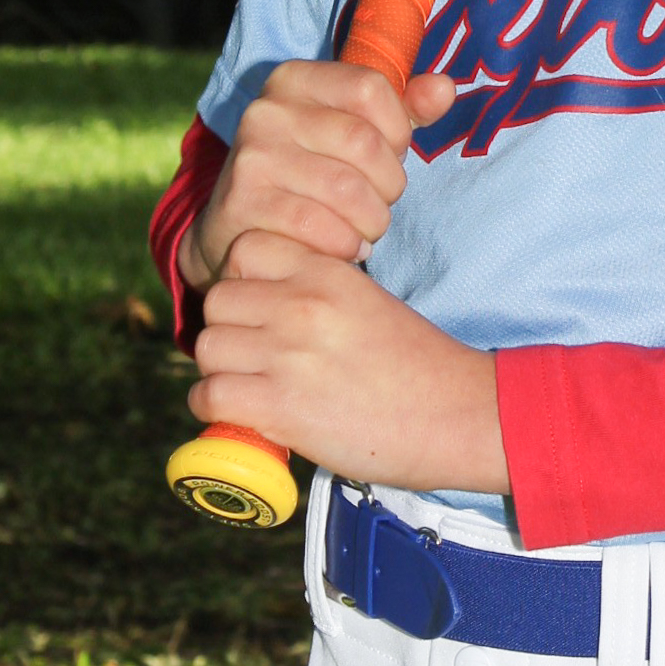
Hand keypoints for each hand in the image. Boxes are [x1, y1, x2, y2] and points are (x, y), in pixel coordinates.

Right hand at [180, 61, 455, 287]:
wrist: (238, 229)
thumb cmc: (311, 173)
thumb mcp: (355, 131)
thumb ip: (405, 109)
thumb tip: (445, 90)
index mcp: (293, 80)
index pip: (371, 88)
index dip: (396, 129)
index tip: (388, 154)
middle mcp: (266, 111)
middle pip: (364, 143)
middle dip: (389, 185)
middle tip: (379, 203)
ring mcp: (251, 158)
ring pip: (348, 191)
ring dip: (372, 222)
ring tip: (363, 229)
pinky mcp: (243, 205)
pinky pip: (322, 228)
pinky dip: (346, 246)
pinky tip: (342, 248)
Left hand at [189, 235, 509, 496]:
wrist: (458, 417)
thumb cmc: (420, 368)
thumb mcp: (368, 304)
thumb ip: (317, 297)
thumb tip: (266, 314)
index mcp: (327, 273)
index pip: (245, 248)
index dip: (245, 279)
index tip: (261, 308)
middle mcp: (301, 305)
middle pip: (217, 301)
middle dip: (228, 329)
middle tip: (253, 356)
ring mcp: (287, 354)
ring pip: (206, 347)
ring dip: (221, 370)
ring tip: (251, 387)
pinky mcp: (279, 406)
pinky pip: (209, 395)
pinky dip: (215, 408)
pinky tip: (244, 415)